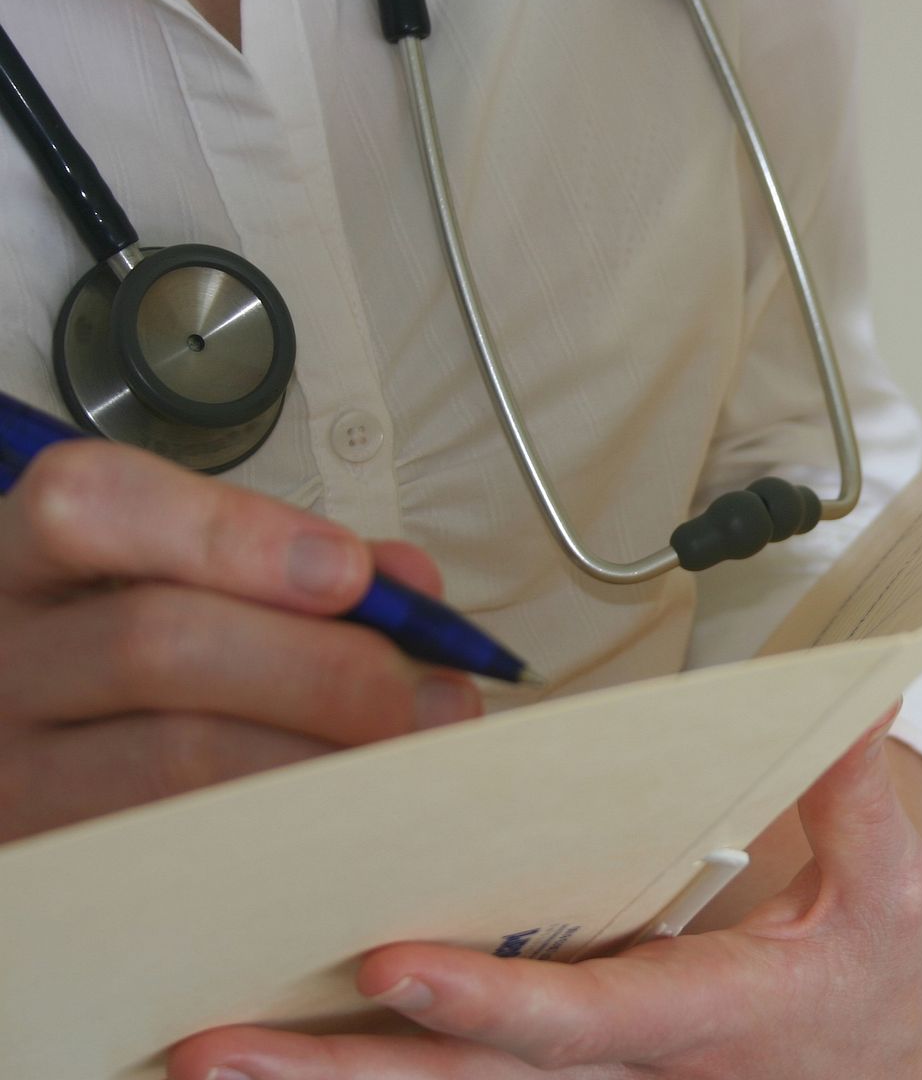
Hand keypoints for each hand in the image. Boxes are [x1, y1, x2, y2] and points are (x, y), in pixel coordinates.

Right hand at [0, 439, 482, 843]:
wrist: (34, 759)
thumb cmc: (130, 655)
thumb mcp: (182, 583)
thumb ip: (291, 565)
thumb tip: (410, 590)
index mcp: (22, 563)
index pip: (87, 507)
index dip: (228, 532)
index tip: (347, 573)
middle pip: (158, 644)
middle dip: (324, 666)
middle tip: (430, 691)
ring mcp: (9, 773)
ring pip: (179, 758)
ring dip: (328, 752)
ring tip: (418, 749)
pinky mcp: (49, 864)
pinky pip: (191, 848)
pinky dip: (297, 824)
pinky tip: (360, 811)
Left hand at [168, 704, 921, 1079]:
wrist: (854, 1075)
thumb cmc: (853, 988)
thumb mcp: (883, 895)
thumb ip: (854, 798)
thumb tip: (852, 699)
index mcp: (695, 1018)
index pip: (581, 1018)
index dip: (489, 1001)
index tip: (396, 965)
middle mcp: (613, 1072)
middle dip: (343, 1069)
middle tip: (221, 1046)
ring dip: (320, 1077)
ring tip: (206, 1049)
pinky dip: (351, 1070)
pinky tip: (266, 1050)